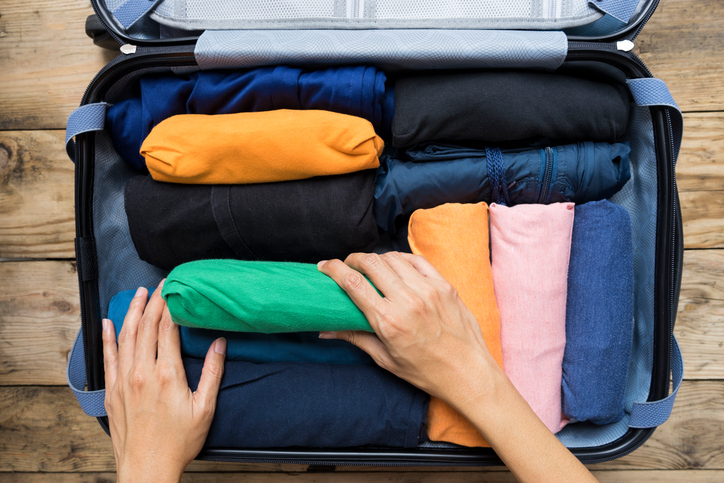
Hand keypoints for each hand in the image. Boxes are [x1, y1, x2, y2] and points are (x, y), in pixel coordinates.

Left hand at [102, 280, 226, 482]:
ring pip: (126, 336)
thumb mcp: (205, 408)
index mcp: (168, 374)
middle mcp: (143, 372)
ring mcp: (125, 381)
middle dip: (154, 301)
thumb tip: (219, 344)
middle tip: (160, 285)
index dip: (171, 305)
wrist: (147, 468)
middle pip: (147, 326)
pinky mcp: (113, 391)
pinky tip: (108, 323)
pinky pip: (108, 357)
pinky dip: (108, 337)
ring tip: (139, 294)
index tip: (175, 289)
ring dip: (132, 312)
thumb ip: (212, 372)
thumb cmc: (178, 442)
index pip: (168, 328)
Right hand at [319, 252, 596, 481]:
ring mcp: (428, 290)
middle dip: (354, 259)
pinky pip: (417, 260)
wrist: (468, 372)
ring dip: (377, 258)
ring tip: (370, 266)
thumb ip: (356, 338)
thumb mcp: (386, 359)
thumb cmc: (426, 372)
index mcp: (388, 321)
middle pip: (372, 263)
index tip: (324, 266)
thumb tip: (325, 330)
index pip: (353, 283)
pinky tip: (395, 265)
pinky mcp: (444, 286)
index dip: (334, 269)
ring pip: (393, 258)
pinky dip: (401, 258)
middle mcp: (407, 301)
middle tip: (347, 265)